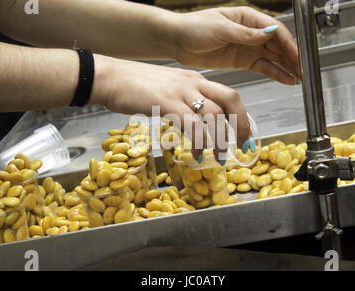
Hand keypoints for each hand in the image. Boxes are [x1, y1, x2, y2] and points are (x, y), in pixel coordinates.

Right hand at [90, 55, 251, 162]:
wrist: (111, 77)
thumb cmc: (135, 85)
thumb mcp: (168, 89)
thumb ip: (184, 101)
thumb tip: (195, 123)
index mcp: (195, 79)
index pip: (228, 95)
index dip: (241, 116)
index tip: (244, 136)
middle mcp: (193, 83)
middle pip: (230, 100)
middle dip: (241, 124)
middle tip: (243, 146)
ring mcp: (180, 91)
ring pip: (213, 115)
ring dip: (221, 139)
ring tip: (220, 157)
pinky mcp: (165, 103)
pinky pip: (191, 125)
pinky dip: (198, 142)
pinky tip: (197, 155)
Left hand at [169, 7, 299, 84]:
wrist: (177, 41)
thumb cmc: (195, 27)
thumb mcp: (221, 29)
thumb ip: (246, 34)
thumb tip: (268, 33)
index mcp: (248, 18)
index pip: (275, 30)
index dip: (288, 44)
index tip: (297, 56)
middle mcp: (251, 32)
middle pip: (277, 45)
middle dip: (291, 57)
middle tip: (303, 70)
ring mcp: (247, 47)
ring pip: (272, 57)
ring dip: (286, 67)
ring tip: (298, 78)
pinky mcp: (241, 61)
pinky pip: (262, 67)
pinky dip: (274, 73)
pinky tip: (285, 79)